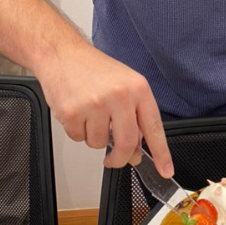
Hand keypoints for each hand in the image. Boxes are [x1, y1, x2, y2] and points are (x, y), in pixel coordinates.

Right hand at [36, 44, 172, 175]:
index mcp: (137, 89)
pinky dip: (75, 130)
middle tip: (113, 160)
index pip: (154, 127)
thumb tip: (134, 151)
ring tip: (87, 115)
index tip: (165, 170)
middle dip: (119, 158)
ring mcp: (95, 104)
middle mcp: (119, 96)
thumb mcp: (122, 86)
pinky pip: (78, 137)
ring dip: (92, 137)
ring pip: (98, 143)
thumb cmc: (91, 69)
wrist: (60, 54)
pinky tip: (75, 112)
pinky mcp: (73, 111)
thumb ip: (133, 117)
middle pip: (126, 143)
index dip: (161, 153)